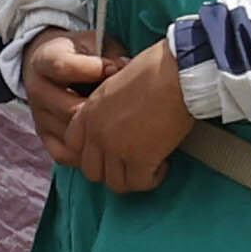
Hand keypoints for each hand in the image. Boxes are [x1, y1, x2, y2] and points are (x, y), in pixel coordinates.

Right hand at [22, 33, 114, 161]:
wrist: (52, 65)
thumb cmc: (83, 52)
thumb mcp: (95, 43)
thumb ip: (109, 55)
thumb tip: (124, 71)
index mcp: (44, 60)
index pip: (62, 68)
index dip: (94, 69)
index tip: (115, 68)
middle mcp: (36, 90)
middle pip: (70, 108)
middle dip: (102, 108)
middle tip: (125, 104)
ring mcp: (38, 116)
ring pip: (70, 135)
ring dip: (98, 132)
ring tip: (120, 123)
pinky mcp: (43, 135)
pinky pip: (65, 153)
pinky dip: (87, 151)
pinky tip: (105, 140)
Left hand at [64, 39, 189, 193]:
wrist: (177, 73)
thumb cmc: (156, 68)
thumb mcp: (117, 82)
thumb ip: (109, 104)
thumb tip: (121, 114)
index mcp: (88, 113)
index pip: (73, 145)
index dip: (92, 151)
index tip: (111, 149)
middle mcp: (96, 134)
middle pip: (91, 170)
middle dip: (111, 170)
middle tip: (132, 162)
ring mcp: (116, 149)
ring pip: (114, 183)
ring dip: (131, 177)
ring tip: (150, 165)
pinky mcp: (140, 159)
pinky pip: (139, 183)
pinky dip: (151, 179)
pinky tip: (162, 165)